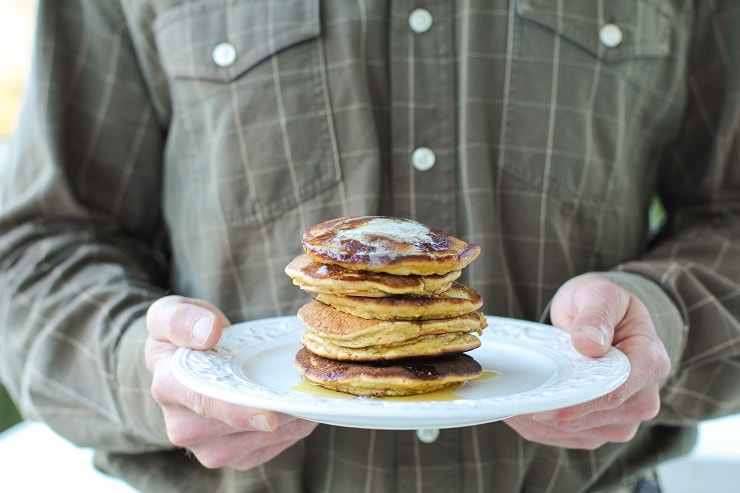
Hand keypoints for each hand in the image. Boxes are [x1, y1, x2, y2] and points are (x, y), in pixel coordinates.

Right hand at [145, 295, 317, 468]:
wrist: (187, 356)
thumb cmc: (182, 333)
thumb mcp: (169, 313)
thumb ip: (180, 319)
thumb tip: (208, 332)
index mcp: (168, 386)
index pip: (204, 403)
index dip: (238, 413)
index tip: (270, 417)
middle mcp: (181, 424)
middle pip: (234, 429)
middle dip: (275, 417)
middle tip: (308, 399)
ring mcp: (202, 445)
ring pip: (251, 446)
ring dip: (287, 428)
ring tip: (311, 403)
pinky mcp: (225, 453)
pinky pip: (261, 452)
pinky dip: (288, 436)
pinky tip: (303, 415)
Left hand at [504, 273, 670, 448]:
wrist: (601, 318)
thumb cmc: (599, 303)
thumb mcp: (599, 294)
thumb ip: (596, 315)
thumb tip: (589, 343)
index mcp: (650, 362)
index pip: (615, 392)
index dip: (578, 401)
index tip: (543, 402)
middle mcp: (643, 398)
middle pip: (593, 417)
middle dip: (551, 410)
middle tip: (510, 398)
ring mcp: (623, 419)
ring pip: (575, 433)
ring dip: (539, 422)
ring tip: (508, 401)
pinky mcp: (600, 429)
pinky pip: (566, 438)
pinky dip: (537, 428)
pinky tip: (516, 410)